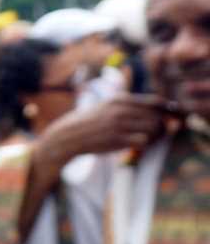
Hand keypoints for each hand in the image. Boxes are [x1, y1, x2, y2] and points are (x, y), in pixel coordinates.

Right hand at [37, 95, 168, 166]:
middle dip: (161, 126)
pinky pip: (144, 141)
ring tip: (146, 138)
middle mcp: (121, 109)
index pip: (156, 102)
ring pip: (153, 129)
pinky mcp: (117, 139)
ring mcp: (119, 124)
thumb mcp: (108, 104)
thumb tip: (157, 106)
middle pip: (157, 117)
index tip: (173, 117)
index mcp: (121, 99)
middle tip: (156, 133)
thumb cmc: (91, 121)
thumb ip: (128, 103)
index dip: (169, 110)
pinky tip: (138, 145)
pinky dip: (145, 144)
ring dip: (154, 136)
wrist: (69, 135)